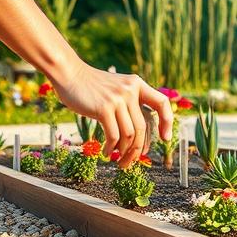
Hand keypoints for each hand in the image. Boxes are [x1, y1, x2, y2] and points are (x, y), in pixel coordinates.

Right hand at [51, 62, 173, 168]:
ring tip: (118, 160)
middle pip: (142, 128)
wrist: (69, 74)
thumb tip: (138, 137)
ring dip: (125, 152)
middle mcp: (130, 90)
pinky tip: (106, 152)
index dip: (167, 122)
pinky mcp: (103, 108)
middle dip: (138, 149)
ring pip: (129, 134)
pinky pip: (114, 136)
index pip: (161, 103)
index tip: (166, 138)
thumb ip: (129, 103)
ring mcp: (117, 99)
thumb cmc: (91, 87)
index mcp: (137, 84)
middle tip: (131, 162)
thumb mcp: (117, 87)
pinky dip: (111, 148)